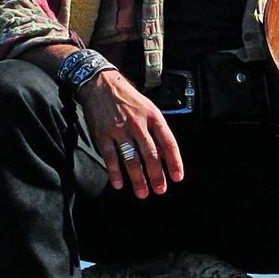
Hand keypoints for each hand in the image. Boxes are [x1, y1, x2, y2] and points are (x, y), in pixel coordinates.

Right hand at [76, 70, 183, 198]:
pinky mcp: (103, 134)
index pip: (168, 142)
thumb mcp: (149, 109)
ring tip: (143, 193)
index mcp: (153, 117)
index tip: (177, 177)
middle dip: (157, 176)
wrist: (101, 84)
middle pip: (151, 155)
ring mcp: (120, 130)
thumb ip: (157, 131)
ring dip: (138, 179)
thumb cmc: (128, 98)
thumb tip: (165, 155)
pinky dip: (115, 173)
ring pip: (131, 160)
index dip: (175, 162)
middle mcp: (138, 124)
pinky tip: (119, 184)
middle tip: (160, 190)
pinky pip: (110, 157)